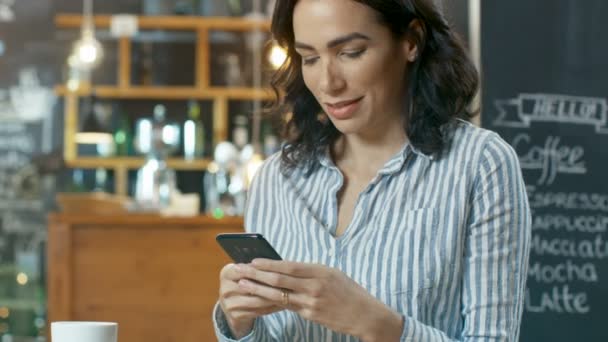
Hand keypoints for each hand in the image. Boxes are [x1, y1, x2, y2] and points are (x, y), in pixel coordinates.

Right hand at [218, 263, 283, 337]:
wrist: (233, 305)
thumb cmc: (245, 283)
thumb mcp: (246, 273)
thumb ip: (257, 268)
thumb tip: (278, 264)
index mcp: (226, 273)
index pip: (246, 269)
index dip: (264, 270)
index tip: (281, 270)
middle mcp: (224, 288)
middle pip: (252, 286)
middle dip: (272, 285)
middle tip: (289, 283)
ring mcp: (228, 304)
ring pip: (257, 300)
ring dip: (275, 298)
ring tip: (289, 294)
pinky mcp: (235, 316)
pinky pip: (258, 312)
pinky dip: (272, 308)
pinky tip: (283, 305)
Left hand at [236, 259, 403, 340]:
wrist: (365, 314)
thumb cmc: (349, 291)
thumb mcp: (333, 274)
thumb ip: (311, 271)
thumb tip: (285, 267)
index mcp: (321, 271)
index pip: (289, 266)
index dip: (269, 264)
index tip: (253, 260)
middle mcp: (315, 286)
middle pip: (280, 280)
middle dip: (256, 274)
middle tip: (239, 270)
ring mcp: (312, 302)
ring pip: (279, 295)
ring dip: (258, 289)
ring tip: (243, 284)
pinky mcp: (310, 315)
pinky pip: (287, 306)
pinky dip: (271, 301)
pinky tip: (260, 298)